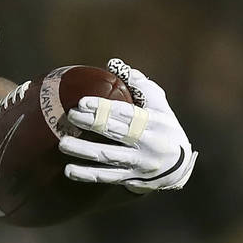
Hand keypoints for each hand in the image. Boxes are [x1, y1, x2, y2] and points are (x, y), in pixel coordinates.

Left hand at [58, 59, 196, 192]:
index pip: (126, 113)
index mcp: (155, 121)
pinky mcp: (131, 179)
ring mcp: (139, 163)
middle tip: (70, 116)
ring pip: (108, 156)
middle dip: (92, 123)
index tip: (82, 102)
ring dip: (84, 150)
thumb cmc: (164, 128)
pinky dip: (87, 174)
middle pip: (115, 132)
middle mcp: (149, 143)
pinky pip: (106, 177)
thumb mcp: (160, 105)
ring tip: (62, 143)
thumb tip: (113, 64)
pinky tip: (68, 170)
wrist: (180, 168)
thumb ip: (140, 84)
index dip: (103, 108)